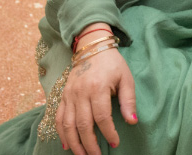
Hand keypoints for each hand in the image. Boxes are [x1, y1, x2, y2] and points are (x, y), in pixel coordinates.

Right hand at [56, 38, 135, 153]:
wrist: (92, 47)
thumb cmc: (112, 64)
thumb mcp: (126, 78)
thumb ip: (128, 100)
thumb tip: (132, 121)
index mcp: (98, 87)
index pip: (102, 117)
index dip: (109, 133)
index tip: (115, 143)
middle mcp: (81, 92)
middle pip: (83, 125)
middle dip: (90, 145)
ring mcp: (69, 95)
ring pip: (68, 125)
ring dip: (75, 143)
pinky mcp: (63, 96)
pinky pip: (59, 118)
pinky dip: (61, 133)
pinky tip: (67, 144)